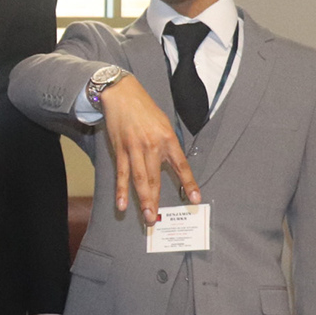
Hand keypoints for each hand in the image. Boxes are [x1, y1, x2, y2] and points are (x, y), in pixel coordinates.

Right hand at [98, 74, 200, 224]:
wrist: (121, 94)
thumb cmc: (144, 108)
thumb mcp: (164, 123)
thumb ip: (168, 144)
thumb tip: (172, 164)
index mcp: (167, 139)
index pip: (181, 166)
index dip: (188, 183)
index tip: (195, 198)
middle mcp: (152, 145)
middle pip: (155, 178)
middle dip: (156, 200)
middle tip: (156, 219)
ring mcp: (134, 149)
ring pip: (139, 179)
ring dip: (142, 200)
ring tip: (146, 216)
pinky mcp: (120, 149)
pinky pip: (122, 173)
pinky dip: (121, 189)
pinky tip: (122, 203)